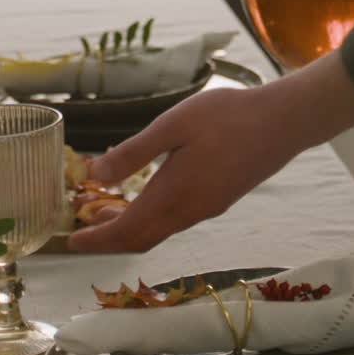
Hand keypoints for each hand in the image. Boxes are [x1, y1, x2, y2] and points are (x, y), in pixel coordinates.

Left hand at [66, 52, 353, 252]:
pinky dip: (150, 216)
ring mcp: (207, 208)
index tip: (69, 238)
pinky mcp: (219, 200)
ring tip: (106, 204)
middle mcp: (189, 211)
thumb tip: (93, 175)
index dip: (95, 239)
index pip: (125, 231)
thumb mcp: (174, 125)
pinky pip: (175, 220)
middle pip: (140, 238)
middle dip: (108, 236)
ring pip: (159, 230)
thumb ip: (134, 152)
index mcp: (173, 195)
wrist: (284, 122)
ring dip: (129, 226)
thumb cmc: (228, 116)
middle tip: (82, 220)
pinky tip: (146, 192)